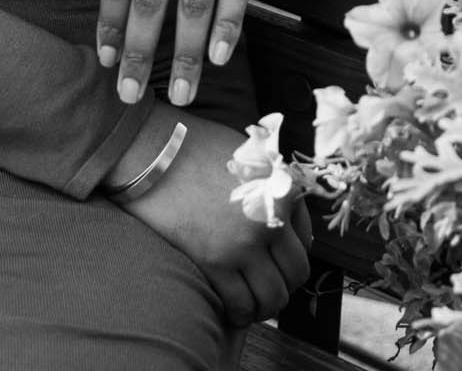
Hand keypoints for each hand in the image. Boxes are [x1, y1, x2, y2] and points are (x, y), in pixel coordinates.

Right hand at [108, 108, 310, 325]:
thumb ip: (270, 184)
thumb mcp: (248, 154)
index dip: (291, 255)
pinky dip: (241, 314)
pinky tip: (233, 310)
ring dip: (265, 305)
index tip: (276, 262)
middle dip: (284, 284)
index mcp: (283, 190)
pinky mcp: (214, 261)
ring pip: (273, 297)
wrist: (154, 149)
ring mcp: (244, 243)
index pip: (307, 239)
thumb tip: (282, 218)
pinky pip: (241, 304)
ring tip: (251, 304)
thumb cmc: (195, 146)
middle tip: (265, 286)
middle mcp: (272, 219)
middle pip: (296, 273)